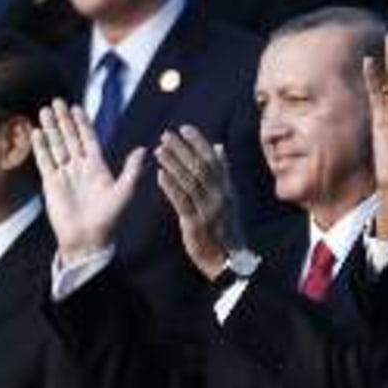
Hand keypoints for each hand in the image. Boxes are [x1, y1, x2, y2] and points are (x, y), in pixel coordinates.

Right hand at [34, 100, 145, 263]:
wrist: (87, 239)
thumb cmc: (109, 219)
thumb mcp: (124, 192)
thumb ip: (132, 170)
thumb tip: (143, 150)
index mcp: (98, 166)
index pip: (88, 138)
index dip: (82, 123)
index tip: (76, 107)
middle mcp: (80, 167)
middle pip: (70, 137)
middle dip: (63, 119)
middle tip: (56, 101)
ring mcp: (65, 174)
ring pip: (56, 145)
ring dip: (50, 128)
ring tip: (44, 111)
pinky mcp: (51, 183)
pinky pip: (45, 160)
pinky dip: (40, 146)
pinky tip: (36, 132)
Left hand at [155, 125, 245, 279]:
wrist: (228, 260)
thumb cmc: (225, 227)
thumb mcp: (228, 197)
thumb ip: (222, 172)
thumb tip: (218, 147)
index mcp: (226, 188)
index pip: (212, 159)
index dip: (198, 142)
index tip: (184, 128)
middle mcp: (219, 196)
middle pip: (199, 167)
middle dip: (182, 149)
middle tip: (166, 134)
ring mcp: (208, 210)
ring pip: (190, 182)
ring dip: (174, 164)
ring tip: (159, 150)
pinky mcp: (196, 224)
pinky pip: (182, 202)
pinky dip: (171, 187)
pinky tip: (160, 175)